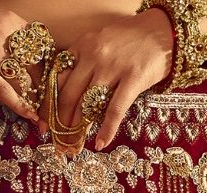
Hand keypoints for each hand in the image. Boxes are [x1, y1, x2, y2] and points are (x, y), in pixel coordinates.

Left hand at [49, 9, 174, 153]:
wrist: (163, 30)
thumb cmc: (131, 40)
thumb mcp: (100, 43)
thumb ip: (83, 63)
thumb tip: (68, 95)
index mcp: (83, 46)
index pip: (58, 79)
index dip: (48, 105)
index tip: (44, 124)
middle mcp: (95, 54)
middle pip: (68, 95)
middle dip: (60, 123)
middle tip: (57, 142)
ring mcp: (114, 66)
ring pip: (88, 104)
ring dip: (79, 130)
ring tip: (74, 148)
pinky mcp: (133, 77)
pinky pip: (115, 109)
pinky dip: (107, 129)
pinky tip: (100, 143)